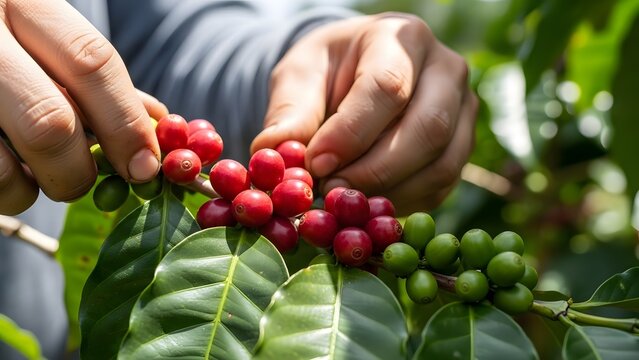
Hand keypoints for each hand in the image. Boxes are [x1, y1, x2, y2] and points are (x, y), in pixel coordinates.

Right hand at [0, 0, 163, 214]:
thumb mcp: (46, 41)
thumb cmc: (7, 45)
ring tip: (38, 176)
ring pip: (6, 166)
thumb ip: (96, 79)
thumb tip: (157, 122)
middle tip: (85, 182)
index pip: (93, 63)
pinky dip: (7, 190)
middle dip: (80, 170)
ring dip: (38, 187)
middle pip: (51, 121)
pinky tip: (9, 171)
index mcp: (24, 4)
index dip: (127, 123)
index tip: (146, 167)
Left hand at [251, 12, 477, 214]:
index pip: (387, 88)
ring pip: (442, 164)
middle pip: (428, 129)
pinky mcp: (463, 146)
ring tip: (346, 200)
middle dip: (374, 171)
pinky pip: (442, 186)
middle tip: (331, 191)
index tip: (315, 165)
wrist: (358, 74)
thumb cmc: (327, 72)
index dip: (350, 134)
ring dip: (390, 193)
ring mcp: (463, 109)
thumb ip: (290, 113)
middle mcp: (445, 69)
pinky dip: (403, 203)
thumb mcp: (299, 77)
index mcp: (401, 38)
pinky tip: (368, 202)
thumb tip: (272, 152)